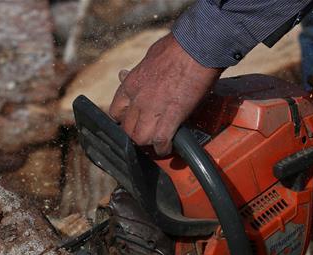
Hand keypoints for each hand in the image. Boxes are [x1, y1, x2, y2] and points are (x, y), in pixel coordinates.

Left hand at [109, 33, 220, 155]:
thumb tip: (138, 74)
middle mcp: (137, 99)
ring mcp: (152, 110)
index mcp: (130, 84)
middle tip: (146, 135)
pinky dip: (164, 148)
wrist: (196, 47)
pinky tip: (168, 148)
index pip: (116, 112)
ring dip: (149, 143)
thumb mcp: (150, 58)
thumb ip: (142, 72)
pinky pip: (161, 142)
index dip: (124, 120)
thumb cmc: (177, 48)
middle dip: (136, 134)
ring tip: (157, 142)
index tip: (131, 122)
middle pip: (128, 130)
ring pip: (141, 139)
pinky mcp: (171, 118)